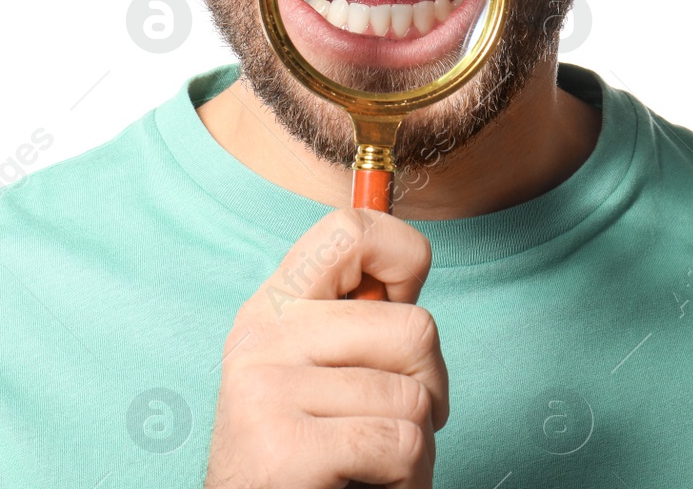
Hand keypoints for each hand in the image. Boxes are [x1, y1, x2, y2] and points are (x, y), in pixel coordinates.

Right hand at [204, 206, 447, 488]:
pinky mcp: (283, 446)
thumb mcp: (314, 369)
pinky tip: (372, 483)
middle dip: (430, 387)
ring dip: (418, 446)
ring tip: (377, 462)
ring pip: (414, 396)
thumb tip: (411, 259)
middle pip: (414, 327)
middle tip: (398, 422)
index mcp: (272, 304)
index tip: (404, 306)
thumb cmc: (305, 455)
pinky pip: (399, 443)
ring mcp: (267, 387)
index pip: (350, 229)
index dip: (403, 256)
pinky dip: (409, 478)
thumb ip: (352, 318)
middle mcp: (262, 335)